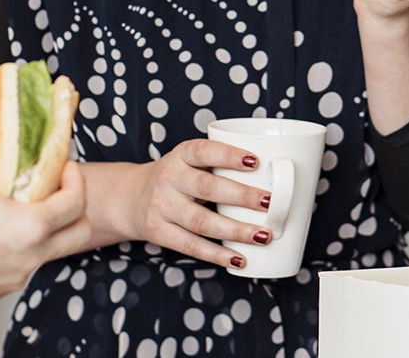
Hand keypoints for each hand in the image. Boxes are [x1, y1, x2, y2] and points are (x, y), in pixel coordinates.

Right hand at [0, 132, 92, 302]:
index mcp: (32, 225)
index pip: (77, 201)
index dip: (76, 179)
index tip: (65, 168)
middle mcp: (32, 255)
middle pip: (79, 233)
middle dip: (76, 208)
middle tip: (58, 191)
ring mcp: (18, 275)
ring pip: (51, 251)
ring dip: (48, 229)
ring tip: (22, 210)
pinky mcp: (0, 288)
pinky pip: (24, 265)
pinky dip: (22, 248)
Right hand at [110, 139, 273, 269]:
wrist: (131, 196)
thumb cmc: (178, 178)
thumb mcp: (191, 162)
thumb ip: (221, 168)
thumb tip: (277, 181)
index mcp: (181, 155)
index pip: (204, 151)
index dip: (229, 156)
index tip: (256, 162)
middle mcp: (168, 178)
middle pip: (206, 188)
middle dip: (241, 196)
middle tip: (270, 203)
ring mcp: (161, 206)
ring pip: (201, 221)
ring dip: (235, 230)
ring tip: (262, 236)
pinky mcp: (157, 231)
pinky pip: (190, 245)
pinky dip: (216, 254)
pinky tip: (238, 258)